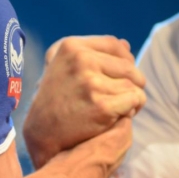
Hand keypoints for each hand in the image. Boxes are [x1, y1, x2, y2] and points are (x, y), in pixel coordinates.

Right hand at [23, 36, 145, 168]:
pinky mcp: (102, 106)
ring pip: (134, 83)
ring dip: (133, 96)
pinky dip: (134, 108)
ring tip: (119, 106)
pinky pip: (135, 99)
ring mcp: (91, 83)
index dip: (125, 59)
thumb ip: (92, 53)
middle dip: (133, 80)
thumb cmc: (56, 98)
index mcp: (71, 47)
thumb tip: (127, 45)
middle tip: (123, 95)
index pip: (114, 45)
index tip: (122, 74)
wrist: (42, 132)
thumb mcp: (63, 66)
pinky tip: (120, 115)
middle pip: (128, 65)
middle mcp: (81, 60)